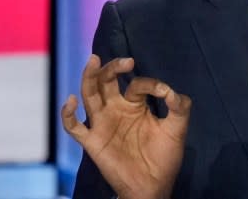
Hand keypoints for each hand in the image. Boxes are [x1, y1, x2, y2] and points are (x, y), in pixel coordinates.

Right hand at [62, 55, 191, 198]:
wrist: (153, 187)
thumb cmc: (164, 157)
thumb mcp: (177, 129)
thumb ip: (180, 107)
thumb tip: (171, 91)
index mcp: (134, 104)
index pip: (136, 84)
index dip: (149, 84)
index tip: (164, 92)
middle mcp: (115, 109)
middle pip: (106, 81)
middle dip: (113, 67)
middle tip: (126, 61)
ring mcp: (102, 123)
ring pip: (89, 95)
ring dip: (89, 77)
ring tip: (94, 61)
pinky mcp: (92, 141)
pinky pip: (73, 127)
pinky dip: (67, 114)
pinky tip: (71, 101)